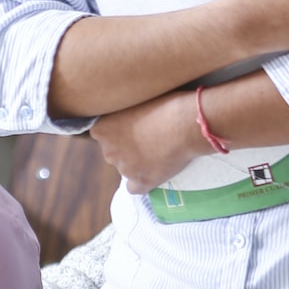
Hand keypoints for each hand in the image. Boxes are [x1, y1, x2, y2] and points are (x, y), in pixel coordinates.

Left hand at [91, 90, 205, 192]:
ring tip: (159, 151)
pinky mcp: (141, 182)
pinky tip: (154, 172)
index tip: (134, 127)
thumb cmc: (165, 104)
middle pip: (113, 152)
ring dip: (136, 163)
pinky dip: (143, 182)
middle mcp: (108, 150)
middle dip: (126, 148)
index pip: (102, 134)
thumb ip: (122, 113)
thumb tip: (125, 118)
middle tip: (148, 139)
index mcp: (101, 128)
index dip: (119, 131)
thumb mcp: (135, 100)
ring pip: (126, 169)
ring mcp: (124, 169)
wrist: (186, 124)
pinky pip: (135, 188)